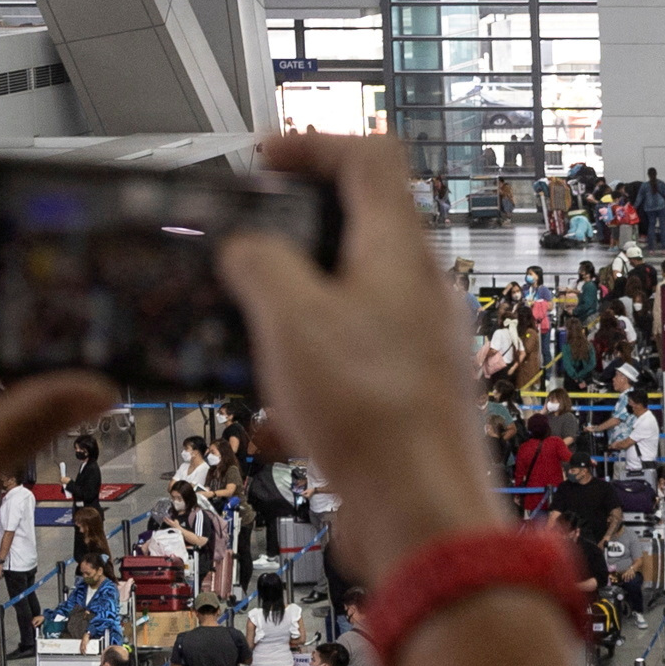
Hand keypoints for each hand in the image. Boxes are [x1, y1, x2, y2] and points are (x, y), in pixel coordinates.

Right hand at [221, 136, 508, 584]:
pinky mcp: (409, 404)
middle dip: (290, 246)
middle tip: (242, 258)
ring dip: (290, 328)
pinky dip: (306, 393)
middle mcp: (420, 294)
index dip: (314, 145)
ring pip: (345, 312)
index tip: (264, 160)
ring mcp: (420, 350)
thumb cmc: (371, 413)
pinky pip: (347, 378)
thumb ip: (260, 265)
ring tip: (250, 352)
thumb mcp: (289, 318)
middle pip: (357, 235)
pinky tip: (277, 431)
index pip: (370, 158)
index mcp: (400, 252)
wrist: (422, 520)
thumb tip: (247, 249)